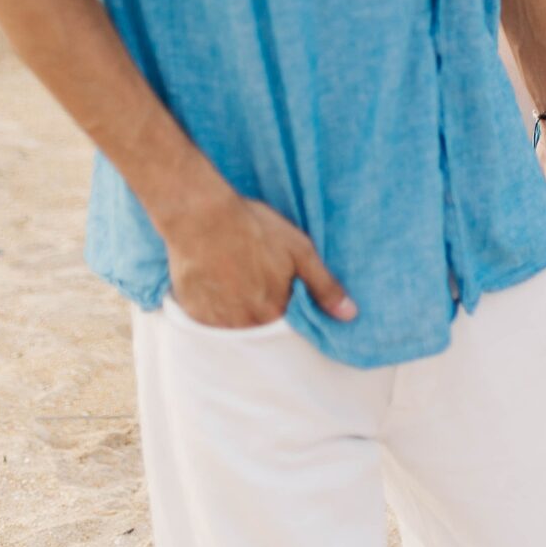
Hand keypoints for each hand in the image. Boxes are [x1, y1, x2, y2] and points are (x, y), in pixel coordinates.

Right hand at [164, 190, 357, 327]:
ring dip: (241, 310)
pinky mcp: (195, 315)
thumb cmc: (255, 230)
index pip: (290, 325)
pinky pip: (211, 323)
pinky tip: (218, 283)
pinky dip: (217, 309)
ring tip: (238, 279)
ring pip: (237, 327)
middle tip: (258, 278)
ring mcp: (218, 323)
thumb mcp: (300, 251)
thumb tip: (350, 315)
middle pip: (263, 327)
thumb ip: (325, 287)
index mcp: (275, 312)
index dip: (290, 307)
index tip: (285, 290)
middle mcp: (247, 325)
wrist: (203, 218)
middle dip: (265, 309)